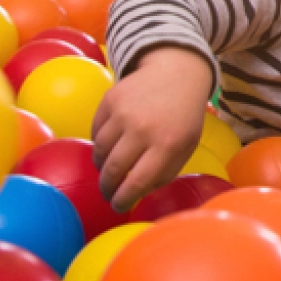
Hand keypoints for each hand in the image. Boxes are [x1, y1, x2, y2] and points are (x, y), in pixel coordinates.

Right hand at [92, 47, 214, 211]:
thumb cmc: (183, 117)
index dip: (124, 200)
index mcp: (168, 145)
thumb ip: (164, 172)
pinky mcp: (110, 100)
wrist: (176, 73)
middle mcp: (143, 129)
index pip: (137, 183)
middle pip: (113, 170)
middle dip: (107, 188)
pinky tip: (109, 146)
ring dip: (101, 166)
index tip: (119, 206)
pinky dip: (100, 143)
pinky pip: (96, 131)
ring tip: (108, 169)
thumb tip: (136, 193)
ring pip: (100, 151)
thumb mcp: (185, 147)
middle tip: (108, 193)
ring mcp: (124, 113)